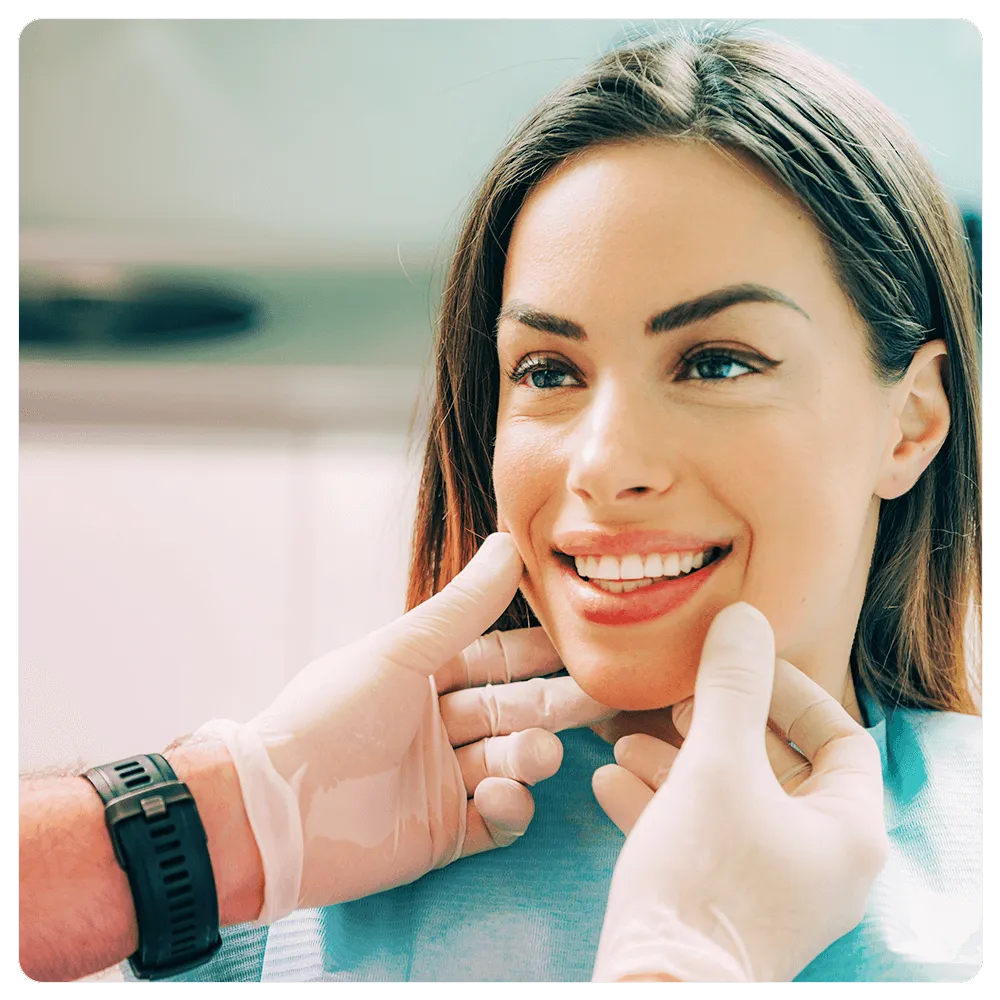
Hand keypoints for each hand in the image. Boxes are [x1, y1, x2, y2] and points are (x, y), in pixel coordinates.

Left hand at [198, 533, 615, 923]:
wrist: (275, 810)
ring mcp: (441, 782)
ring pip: (509, 762)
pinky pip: (494, 820)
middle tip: (603, 697)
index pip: (495, 659)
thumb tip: (509, 542)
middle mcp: (435, 726)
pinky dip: (508, 808)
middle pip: (512, 710)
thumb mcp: (400, 652)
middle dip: (554, 704)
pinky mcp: (442, 835)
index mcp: (422, 678)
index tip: (584, 640)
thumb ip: (462, 607)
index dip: (538, 651)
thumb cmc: (330, 716)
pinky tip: (500, 797)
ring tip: (537, 753)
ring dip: (531, 756)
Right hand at [591, 603, 887, 982]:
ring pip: (729, 800)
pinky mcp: (723, 904)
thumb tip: (743, 618)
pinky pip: (700, 837)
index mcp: (846, 831)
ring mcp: (770, 887)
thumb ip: (731, 687)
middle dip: (717, 725)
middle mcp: (818, 862)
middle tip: (676, 701)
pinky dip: (661, 804)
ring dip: (677, 762)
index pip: (840, 739)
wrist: (654, 990)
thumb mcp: (715, 765)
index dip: (791, 691)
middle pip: (775, 766)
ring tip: (625, 738)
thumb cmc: (703, 877)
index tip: (737, 668)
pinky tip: (610, 780)